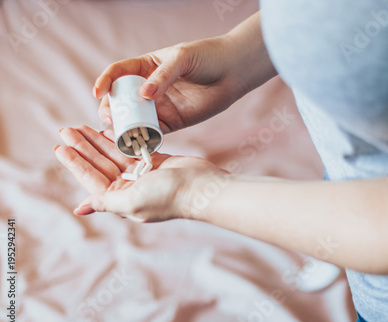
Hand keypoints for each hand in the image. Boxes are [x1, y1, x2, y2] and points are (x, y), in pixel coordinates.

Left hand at [54, 125, 227, 221]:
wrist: (202, 187)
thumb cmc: (168, 196)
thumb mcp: (132, 200)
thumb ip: (105, 202)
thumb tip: (80, 208)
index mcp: (121, 200)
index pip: (92, 179)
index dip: (75, 163)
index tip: (60, 147)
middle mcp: (130, 189)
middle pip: (100, 165)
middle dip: (82, 148)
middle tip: (66, 130)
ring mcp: (143, 175)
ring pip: (114, 155)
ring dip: (97, 142)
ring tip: (80, 127)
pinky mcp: (156, 163)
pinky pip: (132, 150)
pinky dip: (119, 141)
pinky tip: (106, 131)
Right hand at [94, 12, 275, 132]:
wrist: (233, 72)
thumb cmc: (207, 57)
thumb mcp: (182, 59)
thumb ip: (163, 76)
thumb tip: (143, 96)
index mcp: (145, 66)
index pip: (118, 73)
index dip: (105, 81)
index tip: (98, 92)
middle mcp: (148, 88)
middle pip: (121, 100)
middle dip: (111, 109)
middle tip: (110, 118)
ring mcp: (159, 106)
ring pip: (135, 119)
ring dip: (125, 127)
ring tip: (120, 134)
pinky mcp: (172, 122)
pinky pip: (154, 132)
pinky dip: (145, 138)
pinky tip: (139, 142)